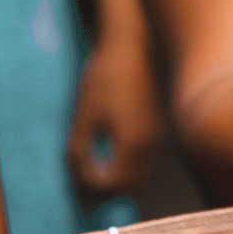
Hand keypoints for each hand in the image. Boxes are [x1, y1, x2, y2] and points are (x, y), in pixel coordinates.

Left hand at [67, 33, 163, 193]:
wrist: (131, 45)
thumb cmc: (104, 78)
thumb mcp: (84, 117)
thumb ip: (80, 152)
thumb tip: (78, 176)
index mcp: (134, 144)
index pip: (115, 185)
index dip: (92, 185)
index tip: (75, 171)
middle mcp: (151, 144)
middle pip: (132, 185)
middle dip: (107, 188)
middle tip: (82, 176)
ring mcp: (157, 135)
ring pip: (140, 172)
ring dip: (118, 176)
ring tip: (92, 164)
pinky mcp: (157, 125)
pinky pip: (144, 158)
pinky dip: (127, 163)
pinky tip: (108, 149)